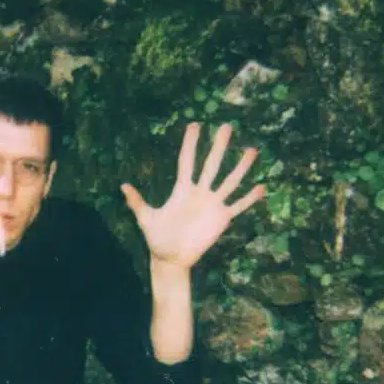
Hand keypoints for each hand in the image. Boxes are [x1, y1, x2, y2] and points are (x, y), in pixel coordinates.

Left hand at [120, 122, 265, 269]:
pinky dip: (249, 198)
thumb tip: (122, 186)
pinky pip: (238, 206)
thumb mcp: (145, 219)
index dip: (190, 144)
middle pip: (211, 165)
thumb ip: (136, 202)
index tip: (194, 125)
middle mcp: (199, 192)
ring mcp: (212, 204)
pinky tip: (261, 187)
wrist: (171, 258)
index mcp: (181, 189)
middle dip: (218, 146)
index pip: (187, 161)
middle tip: (226, 126)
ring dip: (240, 167)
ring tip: (251, 150)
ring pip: (229, 181)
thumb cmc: (156, 237)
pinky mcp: (222, 219)